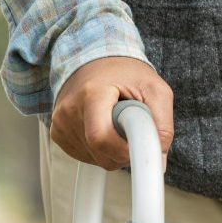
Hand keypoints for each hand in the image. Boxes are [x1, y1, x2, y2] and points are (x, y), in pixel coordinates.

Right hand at [50, 57, 173, 170]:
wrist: (96, 63)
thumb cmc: (126, 74)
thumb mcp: (156, 90)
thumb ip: (163, 124)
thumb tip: (160, 159)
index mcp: (92, 94)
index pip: (101, 138)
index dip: (125, 152)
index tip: (140, 152)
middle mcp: (70, 110)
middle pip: (102, 153)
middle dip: (126, 150)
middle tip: (134, 128)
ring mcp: (61, 123)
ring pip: (97, 159)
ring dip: (115, 150)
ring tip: (117, 122)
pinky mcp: (57, 134)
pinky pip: (87, 157)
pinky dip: (102, 150)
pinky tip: (105, 128)